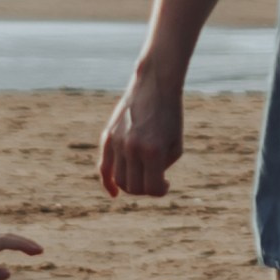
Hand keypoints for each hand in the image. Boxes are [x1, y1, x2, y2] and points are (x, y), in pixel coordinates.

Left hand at [0, 231, 43, 279]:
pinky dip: (9, 245)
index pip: (6, 242)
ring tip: (33, 251)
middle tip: (41, 251)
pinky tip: (12, 249)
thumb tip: (9, 272)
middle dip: (25, 243)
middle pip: (7, 237)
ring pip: (2, 238)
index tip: (38, 251)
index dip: (24, 245)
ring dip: (18, 243)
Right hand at [98, 67, 183, 198]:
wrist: (155, 85)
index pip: (152, 188)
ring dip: (131, 185)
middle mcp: (132, 148)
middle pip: (134, 187)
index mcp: (153, 151)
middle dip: (146, 188)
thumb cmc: (171, 116)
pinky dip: (108, 183)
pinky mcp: (108, 137)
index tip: (166, 183)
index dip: (160, 190)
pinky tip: (114, 193)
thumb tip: (149, 185)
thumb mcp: (175, 145)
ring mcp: (117, 143)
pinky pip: (104, 167)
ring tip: (143, 176)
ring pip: (119, 180)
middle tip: (155, 178)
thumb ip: (162, 169)